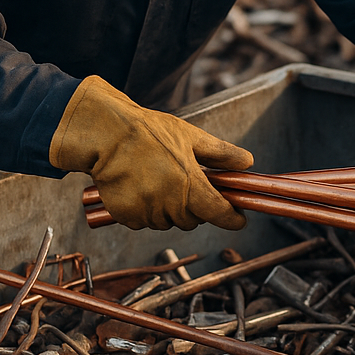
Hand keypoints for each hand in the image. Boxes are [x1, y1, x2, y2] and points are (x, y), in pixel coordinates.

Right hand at [50, 76, 250, 230]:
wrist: (107, 135)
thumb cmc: (149, 132)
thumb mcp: (191, 137)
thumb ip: (221, 153)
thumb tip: (247, 161)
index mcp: (190, 185)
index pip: (218, 212)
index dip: (232, 218)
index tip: (239, 220)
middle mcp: (170, 204)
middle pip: (192, 220)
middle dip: (194, 207)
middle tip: (184, 183)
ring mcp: (147, 212)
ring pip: (167, 221)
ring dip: (168, 209)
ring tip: (158, 180)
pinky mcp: (127, 216)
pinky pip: (144, 221)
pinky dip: (146, 211)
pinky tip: (140, 188)